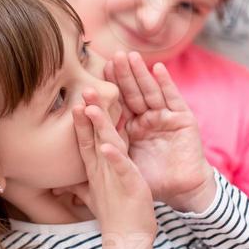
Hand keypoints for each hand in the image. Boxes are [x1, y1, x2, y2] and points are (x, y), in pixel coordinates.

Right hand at [71, 92, 156, 248]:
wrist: (127, 242)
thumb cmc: (115, 218)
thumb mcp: (92, 197)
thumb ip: (78, 186)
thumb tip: (61, 184)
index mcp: (96, 171)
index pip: (85, 142)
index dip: (79, 122)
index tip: (76, 102)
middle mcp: (101, 171)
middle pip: (90, 138)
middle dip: (86, 114)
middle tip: (82, 91)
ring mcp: (113, 177)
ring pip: (104, 146)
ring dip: (98, 126)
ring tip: (90, 107)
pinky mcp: (128, 185)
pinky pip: (121, 167)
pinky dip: (114, 156)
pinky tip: (107, 145)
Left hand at [105, 52, 214, 213]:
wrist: (182, 192)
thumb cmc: (152, 182)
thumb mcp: (123, 168)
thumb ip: (101, 161)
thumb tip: (64, 176)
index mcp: (133, 127)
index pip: (117, 105)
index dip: (107, 91)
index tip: (93, 76)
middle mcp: (149, 118)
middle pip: (133, 93)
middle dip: (122, 75)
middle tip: (112, 56)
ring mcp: (167, 116)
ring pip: (151, 90)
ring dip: (141, 72)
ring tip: (131, 56)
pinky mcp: (184, 119)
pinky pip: (174, 98)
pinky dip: (166, 83)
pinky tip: (158, 68)